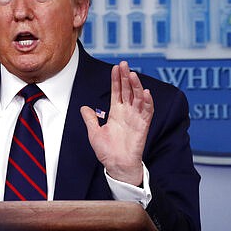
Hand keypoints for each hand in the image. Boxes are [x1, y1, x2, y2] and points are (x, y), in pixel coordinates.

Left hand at [80, 61, 153, 185]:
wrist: (116, 166)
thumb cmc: (107, 152)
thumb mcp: (94, 132)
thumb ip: (90, 119)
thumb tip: (84, 108)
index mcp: (116, 112)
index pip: (117, 92)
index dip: (116, 80)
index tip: (115, 67)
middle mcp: (127, 112)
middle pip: (128, 90)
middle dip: (126, 77)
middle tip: (124, 64)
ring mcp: (136, 118)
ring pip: (138, 98)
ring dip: (136, 86)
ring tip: (132, 74)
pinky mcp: (143, 126)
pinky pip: (147, 112)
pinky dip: (147, 102)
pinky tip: (145, 93)